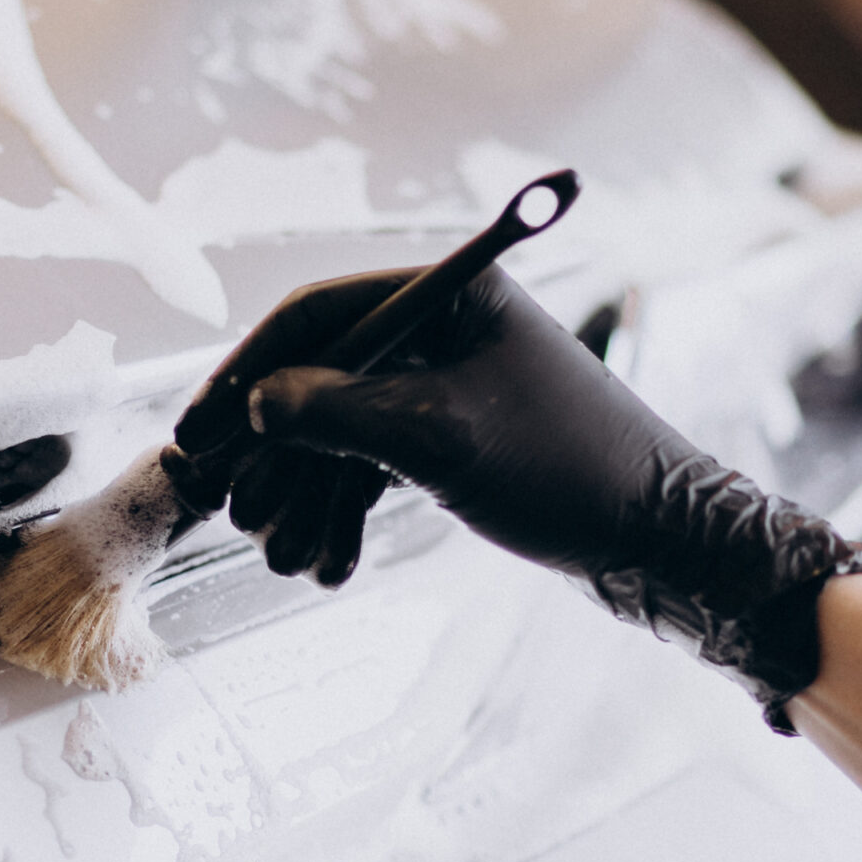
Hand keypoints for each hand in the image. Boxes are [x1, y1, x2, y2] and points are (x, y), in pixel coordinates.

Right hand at [165, 265, 861, 729]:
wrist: (663, 543)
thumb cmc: (567, 472)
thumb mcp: (440, 438)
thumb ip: (341, 412)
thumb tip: (258, 403)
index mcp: (451, 293)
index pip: (319, 313)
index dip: (247, 370)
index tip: (199, 432)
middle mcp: (447, 329)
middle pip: (321, 376)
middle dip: (274, 454)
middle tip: (232, 510)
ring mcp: (451, 387)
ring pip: (343, 435)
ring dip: (308, 499)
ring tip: (285, 560)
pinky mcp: (459, 441)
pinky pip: (377, 469)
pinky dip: (349, 515)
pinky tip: (330, 568)